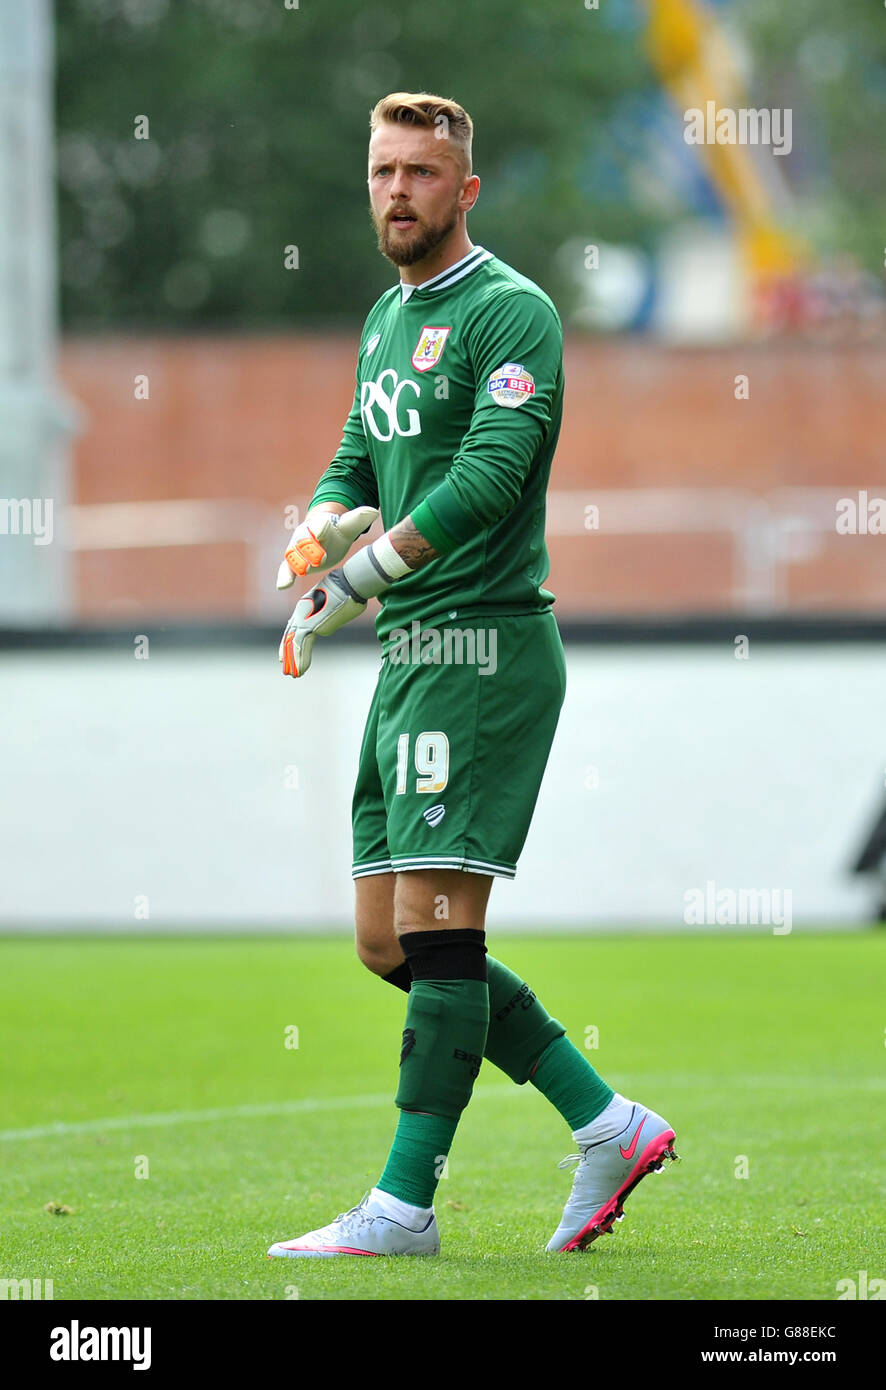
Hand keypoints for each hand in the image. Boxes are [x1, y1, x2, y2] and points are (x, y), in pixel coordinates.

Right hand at [276, 506, 378, 588]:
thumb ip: (358, 519)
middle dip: (310, 549)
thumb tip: (373, 512)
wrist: (324, 535)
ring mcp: (297, 548)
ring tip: (304, 570)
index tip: (321, 533)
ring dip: (297, 562)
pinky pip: (286, 568)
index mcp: (319, 524)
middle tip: (320, 559)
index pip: (318, 525)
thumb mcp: (349, 525)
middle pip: (303, 541)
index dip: (320, 529)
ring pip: (293, 555)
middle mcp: (305, 534)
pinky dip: (284, 576)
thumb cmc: (338, 530)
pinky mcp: (294, 562)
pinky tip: (283, 586)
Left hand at [278, 534, 410, 678]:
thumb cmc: (350, 587)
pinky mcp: (310, 627)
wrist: (350, 584)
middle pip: (290, 635)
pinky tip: (300, 671)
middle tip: (285, 666)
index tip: (287, 649)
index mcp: (307, 604)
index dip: (290, 639)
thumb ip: (334, 608)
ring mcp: (304, 619)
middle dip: (287, 652)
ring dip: (293, 661)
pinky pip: (302, 647)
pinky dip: (301, 660)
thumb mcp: (338, 598)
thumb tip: (343, 609)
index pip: (295, 625)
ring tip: (292, 674)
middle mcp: (302, 612)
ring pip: (294, 644)